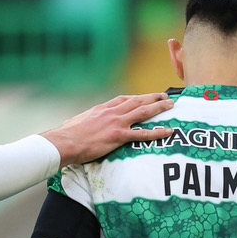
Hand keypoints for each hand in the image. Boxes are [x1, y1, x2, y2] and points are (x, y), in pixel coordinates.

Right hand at [42, 93, 174, 166]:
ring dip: (159, 107)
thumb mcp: (75, 122)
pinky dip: (158, 132)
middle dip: (152, 97)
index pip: (123, 99)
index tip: (144, 97)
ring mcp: (117, 123)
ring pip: (144, 112)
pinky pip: (143, 134)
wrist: (66, 142)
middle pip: (137, 101)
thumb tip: (72, 124)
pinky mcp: (119, 136)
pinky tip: (168, 131)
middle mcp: (112, 112)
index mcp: (102, 108)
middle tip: (164, 95)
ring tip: (171, 105)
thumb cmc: (67, 135)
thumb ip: (81, 121)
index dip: (136, 97)